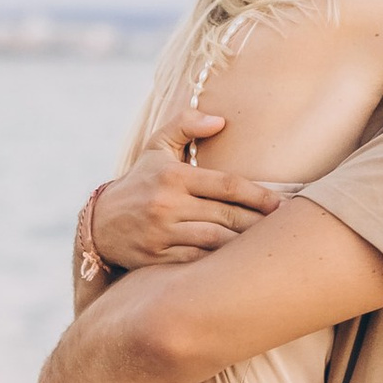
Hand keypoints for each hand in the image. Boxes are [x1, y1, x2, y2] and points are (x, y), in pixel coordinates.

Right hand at [86, 114, 284, 269]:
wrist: (99, 224)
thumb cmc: (139, 182)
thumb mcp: (156, 147)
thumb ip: (186, 125)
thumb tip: (221, 120)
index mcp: (173, 176)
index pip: (227, 185)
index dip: (259, 195)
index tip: (281, 204)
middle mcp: (167, 204)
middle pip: (226, 215)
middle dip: (258, 222)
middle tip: (283, 227)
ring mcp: (161, 233)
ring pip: (215, 241)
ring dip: (244, 244)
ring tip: (266, 244)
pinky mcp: (157, 258)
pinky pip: (198, 261)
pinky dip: (220, 261)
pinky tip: (238, 261)